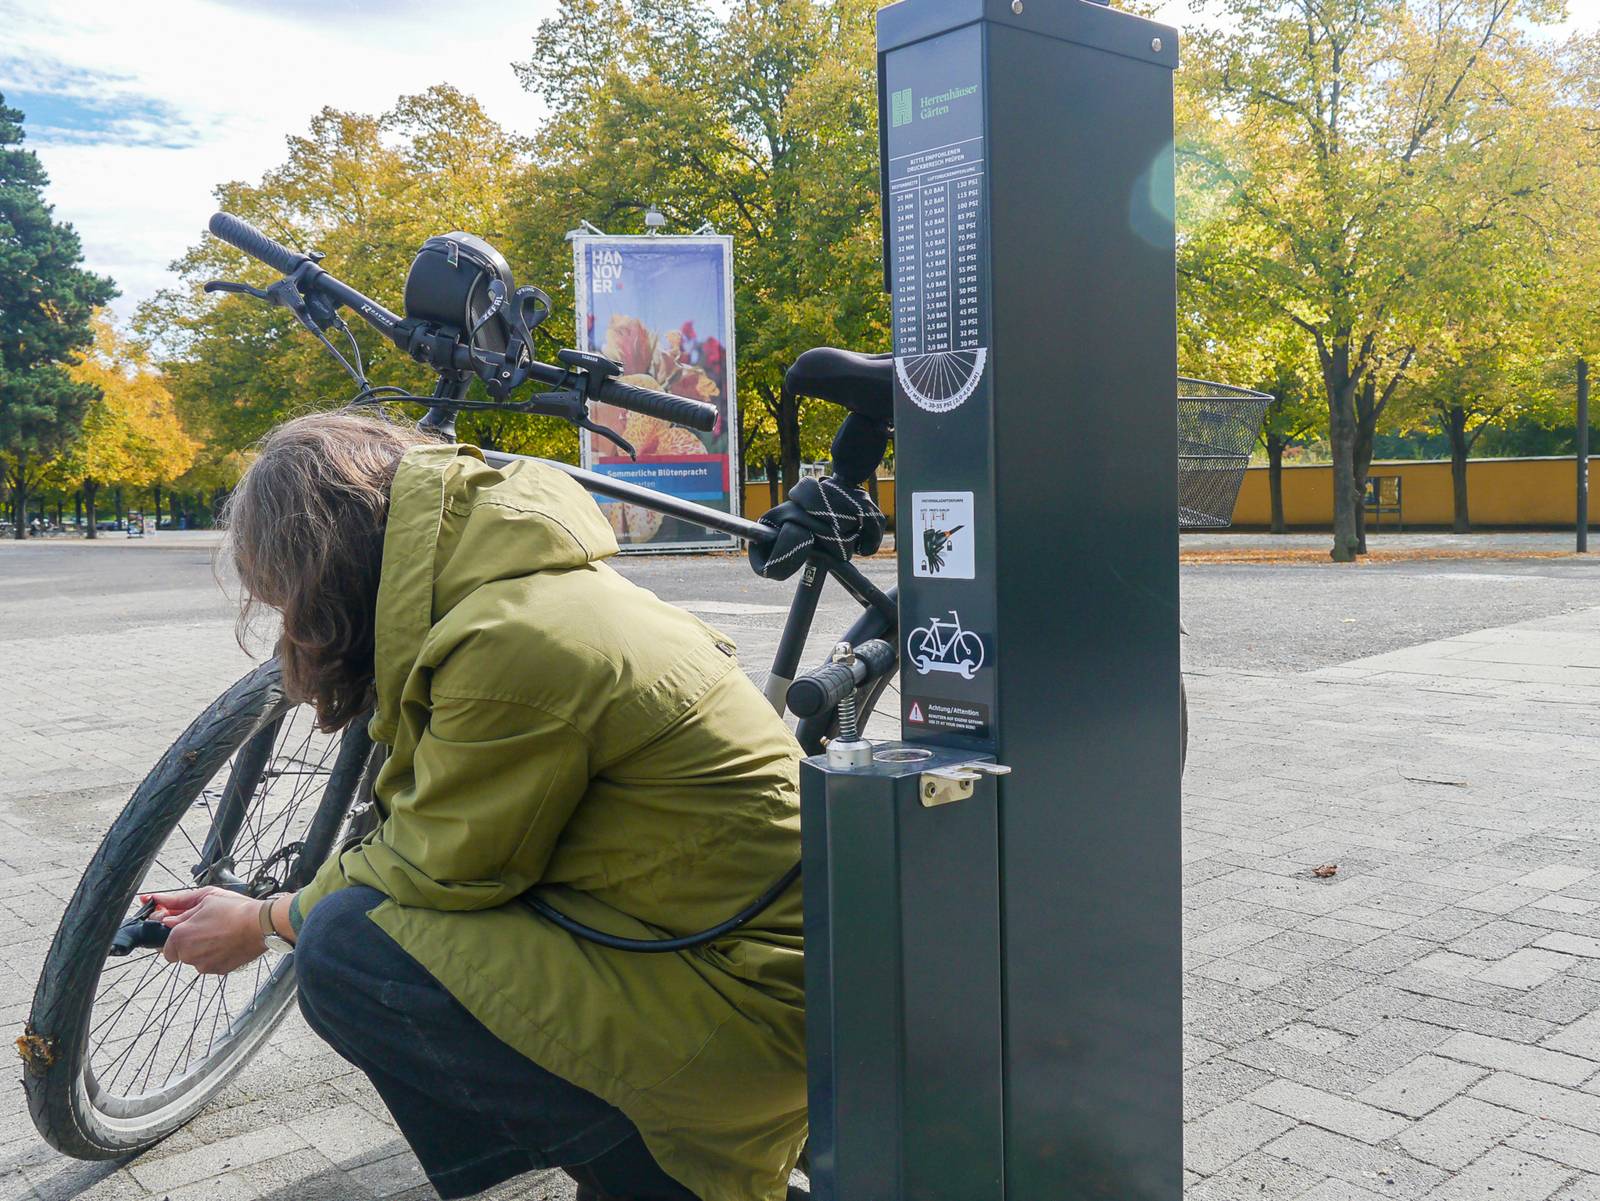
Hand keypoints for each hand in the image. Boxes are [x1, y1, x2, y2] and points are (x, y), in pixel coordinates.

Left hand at [141, 886, 265, 973]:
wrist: (261, 925)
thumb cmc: (235, 910)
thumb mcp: (205, 898)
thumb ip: (179, 903)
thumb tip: (161, 903)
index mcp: (180, 936)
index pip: (165, 947)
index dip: (176, 937)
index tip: (187, 930)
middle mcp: (188, 954)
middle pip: (180, 953)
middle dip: (189, 942)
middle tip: (207, 928)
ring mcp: (204, 965)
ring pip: (196, 959)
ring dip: (203, 949)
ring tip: (221, 933)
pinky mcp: (219, 970)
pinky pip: (211, 964)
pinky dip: (216, 956)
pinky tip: (227, 942)